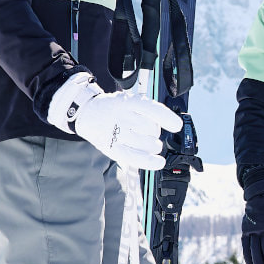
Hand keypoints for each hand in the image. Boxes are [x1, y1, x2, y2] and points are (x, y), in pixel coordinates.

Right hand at [50, 73, 177, 169]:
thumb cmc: (114, 108)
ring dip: (153, 145)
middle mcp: (122, 117)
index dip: (166, 118)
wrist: (87, 113)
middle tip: (149, 130)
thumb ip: (148, 110)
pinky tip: (159, 162)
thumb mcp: (130, 100)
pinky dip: (149, 161)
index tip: (176, 126)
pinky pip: (134, 158)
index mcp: (127, 102)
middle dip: (155, 131)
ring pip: (146, 143)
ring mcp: (116, 134)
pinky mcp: (112, 148)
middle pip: (150, 128)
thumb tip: (170, 123)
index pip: (151, 109)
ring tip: (149, 142)